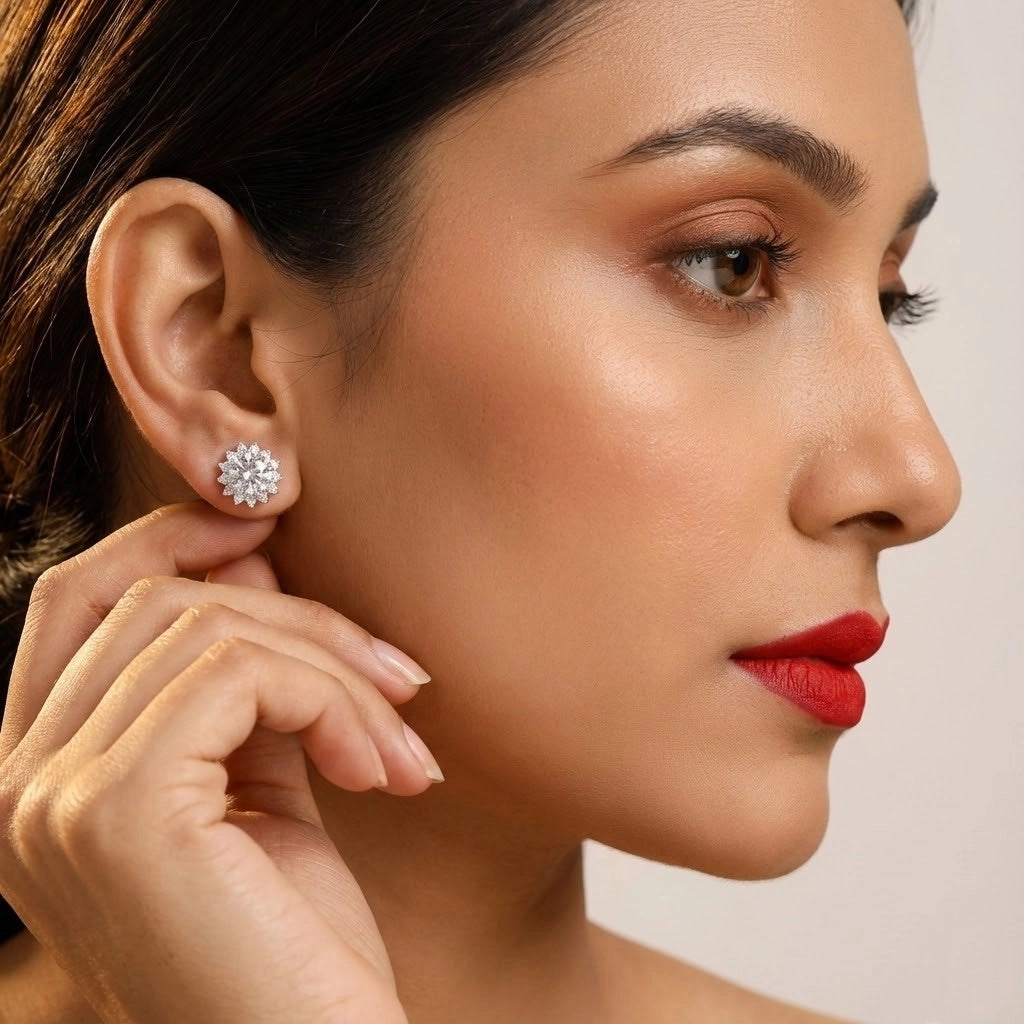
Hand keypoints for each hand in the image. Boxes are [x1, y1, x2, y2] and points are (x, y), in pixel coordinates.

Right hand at [0, 501, 440, 1022]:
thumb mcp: (263, 781)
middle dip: (298, 613)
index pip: (76, 599)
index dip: (169, 538)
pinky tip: (386, 773)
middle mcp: (14, 785)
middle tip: (400, 676)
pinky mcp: (117, 811)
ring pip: (208, 628)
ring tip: (404, 745)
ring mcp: (52, 798)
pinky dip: (334, 701)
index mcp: (37, 775)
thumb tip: (247, 549)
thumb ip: (242, 671)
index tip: (270, 527)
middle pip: (154, 600)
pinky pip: (239, 673)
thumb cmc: (294, 944)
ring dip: (336, 669)